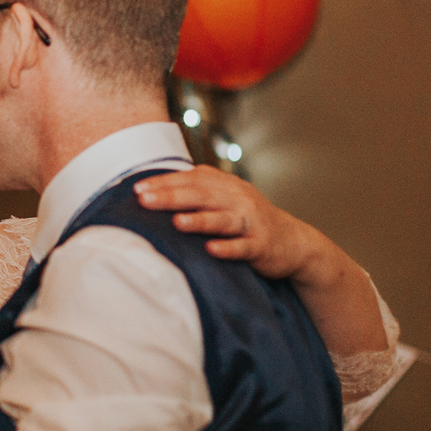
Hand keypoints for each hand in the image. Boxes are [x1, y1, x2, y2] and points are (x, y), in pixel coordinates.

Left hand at [136, 166, 388, 356]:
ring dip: (200, 220)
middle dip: (172, 197)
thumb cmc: (248, 220)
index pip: (191, 179)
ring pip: (223, 219)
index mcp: (226, 186)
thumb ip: (197, 191)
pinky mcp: (261, 246)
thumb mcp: (225, 200)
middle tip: (145, 200)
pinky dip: (228, 248)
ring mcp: (250, 223)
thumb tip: (154, 188)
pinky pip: (243, 247)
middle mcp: (238, 200)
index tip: (137, 188)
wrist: (293, 242)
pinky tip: (212, 250)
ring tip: (177, 222)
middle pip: (202, 196)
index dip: (164, 182)